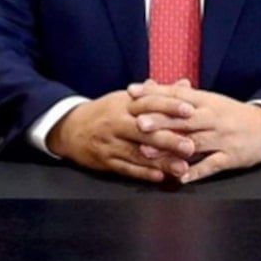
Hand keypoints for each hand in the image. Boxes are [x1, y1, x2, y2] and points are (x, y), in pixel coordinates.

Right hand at [45, 89, 196, 182]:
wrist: (69, 128)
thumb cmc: (105, 112)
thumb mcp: (126, 98)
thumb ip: (156, 94)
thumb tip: (185, 83)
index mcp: (124, 104)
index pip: (149, 102)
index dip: (169, 106)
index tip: (190, 110)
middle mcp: (117, 122)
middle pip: (145, 131)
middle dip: (169, 139)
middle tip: (190, 146)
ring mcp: (110, 143)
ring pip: (138, 153)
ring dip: (161, 162)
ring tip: (182, 168)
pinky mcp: (105, 161)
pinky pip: (126, 168)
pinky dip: (144, 173)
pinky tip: (160, 177)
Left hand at [127, 80, 260, 183]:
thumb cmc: (231, 114)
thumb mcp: (209, 100)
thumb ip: (181, 96)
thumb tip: (151, 86)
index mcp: (207, 101)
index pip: (177, 94)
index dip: (154, 93)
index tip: (132, 92)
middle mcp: (213, 117)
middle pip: (184, 118)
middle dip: (160, 121)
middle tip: (138, 123)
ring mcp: (222, 138)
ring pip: (194, 142)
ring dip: (171, 148)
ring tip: (149, 152)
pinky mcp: (231, 157)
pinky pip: (211, 165)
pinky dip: (196, 171)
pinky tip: (179, 178)